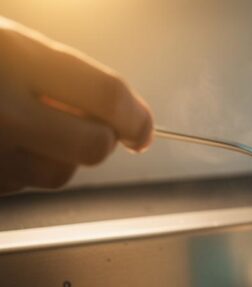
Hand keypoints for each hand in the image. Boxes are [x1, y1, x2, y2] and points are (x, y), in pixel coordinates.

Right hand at [0, 18, 152, 193]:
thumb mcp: (4, 41)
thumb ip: (57, 72)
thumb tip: (120, 110)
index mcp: (14, 58)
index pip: (107, 95)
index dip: (137, 115)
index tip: (143, 128)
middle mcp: (2, 110)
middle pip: (92, 147)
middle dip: (102, 139)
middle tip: (95, 128)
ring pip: (58, 174)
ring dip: (59, 157)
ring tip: (27, 127)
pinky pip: (18, 185)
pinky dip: (22, 168)